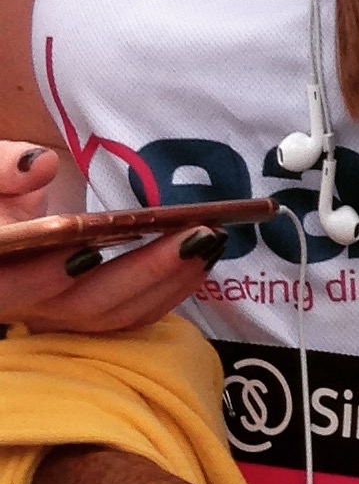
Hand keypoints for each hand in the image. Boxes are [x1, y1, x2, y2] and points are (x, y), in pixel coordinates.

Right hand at [0, 142, 219, 330]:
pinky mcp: (85, 315)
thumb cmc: (0, 198)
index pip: (7, 287)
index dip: (43, 276)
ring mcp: (57, 314)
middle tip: (197, 235)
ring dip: (166, 281)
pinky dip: (168, 292)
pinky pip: (129, 317)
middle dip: (143, 271)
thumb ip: (3, 169)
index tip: (87, 251)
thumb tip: (40, 166)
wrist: (7, 233)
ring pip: (112, 315)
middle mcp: (25, 304)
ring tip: (212, 240)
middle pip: (80, 303)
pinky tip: (202, 260)